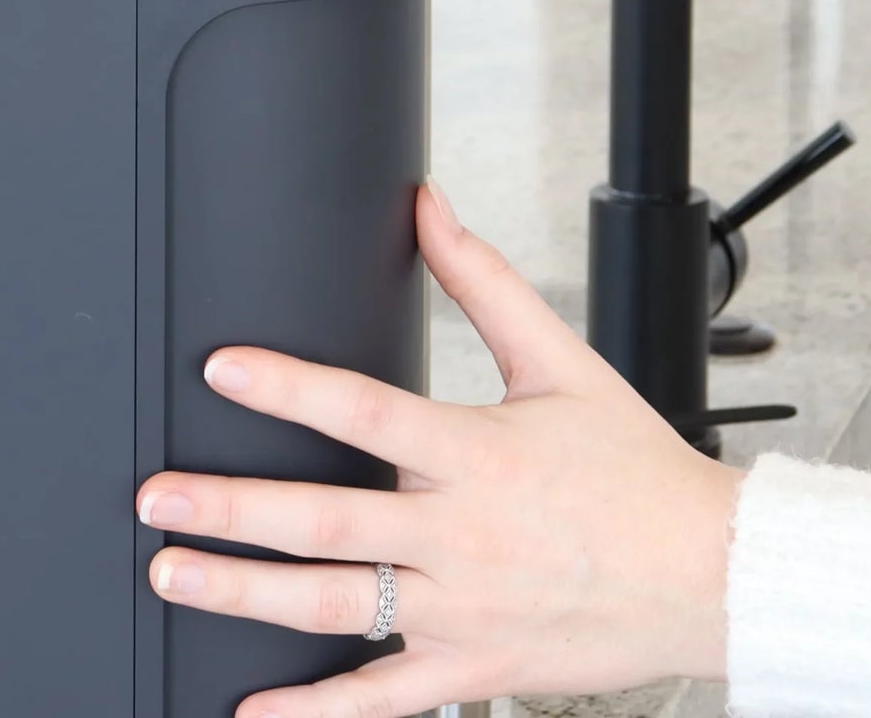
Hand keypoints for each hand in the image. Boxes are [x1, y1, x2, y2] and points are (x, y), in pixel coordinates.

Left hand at [134, 182, 742, 716]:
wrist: (715, 576)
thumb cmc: (635, 468)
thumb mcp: (561, 361)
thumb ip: (481, 280)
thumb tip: (425, 203)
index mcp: (476, 453)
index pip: (366, 411)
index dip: (290, 388)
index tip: (221, 370)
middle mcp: (461, 536)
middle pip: (328, 520)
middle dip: (232, 508)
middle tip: (156, 497)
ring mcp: (464, 610)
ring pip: (337, 606)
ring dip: (245, 595)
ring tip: (171, 575)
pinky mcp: (475, 667)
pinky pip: (385, 697)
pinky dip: (318, 710)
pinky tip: (254, 709)